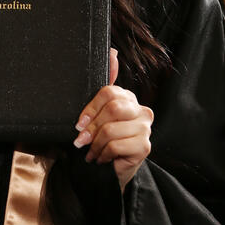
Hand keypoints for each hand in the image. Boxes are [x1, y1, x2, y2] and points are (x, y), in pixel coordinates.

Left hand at [72, 48, 152, 191]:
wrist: (108, 172)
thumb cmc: (100, 141)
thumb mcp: (96, 113)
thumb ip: (104, 84)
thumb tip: (112, 51)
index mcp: (128, 98)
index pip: (109, 92)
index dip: (90, 108)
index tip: (78, 124)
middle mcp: (141, 110)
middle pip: (112, 108)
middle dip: (92, 127)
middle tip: (81, 141)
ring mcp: (146, 128)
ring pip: (111, 130)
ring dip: (95, 145)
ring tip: (92, 152)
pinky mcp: (145, 147)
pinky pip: (116, 146)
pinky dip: (102, 155)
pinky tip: (102, 159)